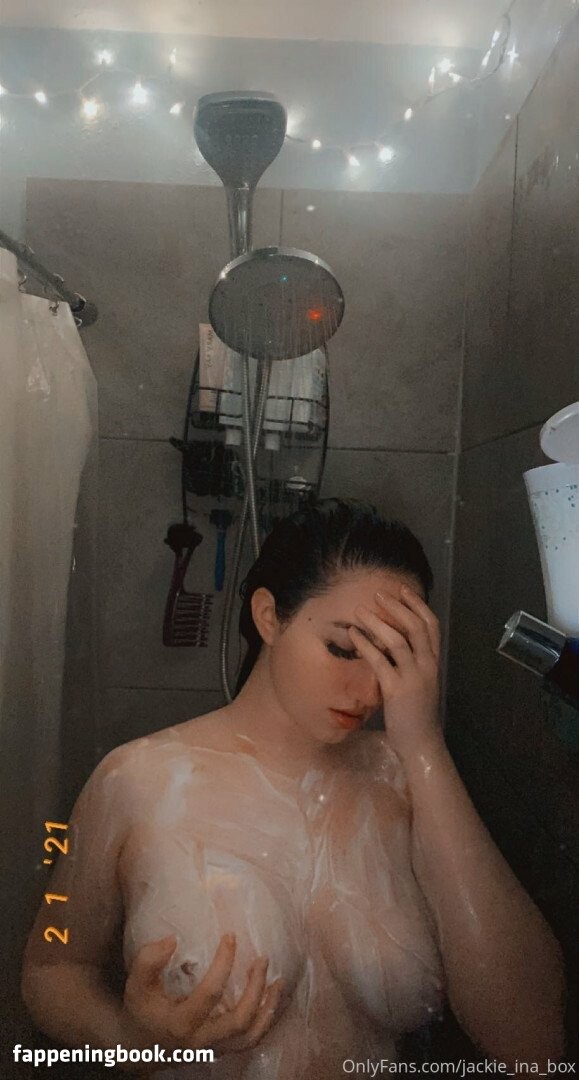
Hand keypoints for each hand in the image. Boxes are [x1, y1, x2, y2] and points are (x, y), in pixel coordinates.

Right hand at [121, 932, 285, 1062]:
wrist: (139, 1048)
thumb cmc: (141, 1010)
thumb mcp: (136, 985)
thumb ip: (148, 961)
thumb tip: (172, 940)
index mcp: (181, 1023)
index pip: (210, 993)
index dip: (223, 963)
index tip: (230, 936)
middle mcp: (201, 1040)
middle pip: (239, 1019)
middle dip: (255, 988)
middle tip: (262, 959)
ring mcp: (213, 1048)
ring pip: (250, 1036)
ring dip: (267, 1008)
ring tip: (278, 982)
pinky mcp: (221, 1050)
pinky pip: (249, 1041)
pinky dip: (265, 1022)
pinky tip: (272, 1000)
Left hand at [347, 583, 443, 762]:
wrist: (421, 742)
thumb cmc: (416, 713)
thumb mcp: (420, 681)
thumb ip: (411, 661)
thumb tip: (391, 641)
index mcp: (434, 661)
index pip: (431, 624)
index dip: (417, 604)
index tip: (401, 590)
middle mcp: (427, 665)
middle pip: (415, 626)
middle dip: (396, 606)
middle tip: (377, 594)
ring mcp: (414, 676)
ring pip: (398, 640)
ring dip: (377, 622)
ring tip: (360, 610)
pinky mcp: (397, 689)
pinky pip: (380, 661)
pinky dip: (365, 644)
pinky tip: (354, 635)